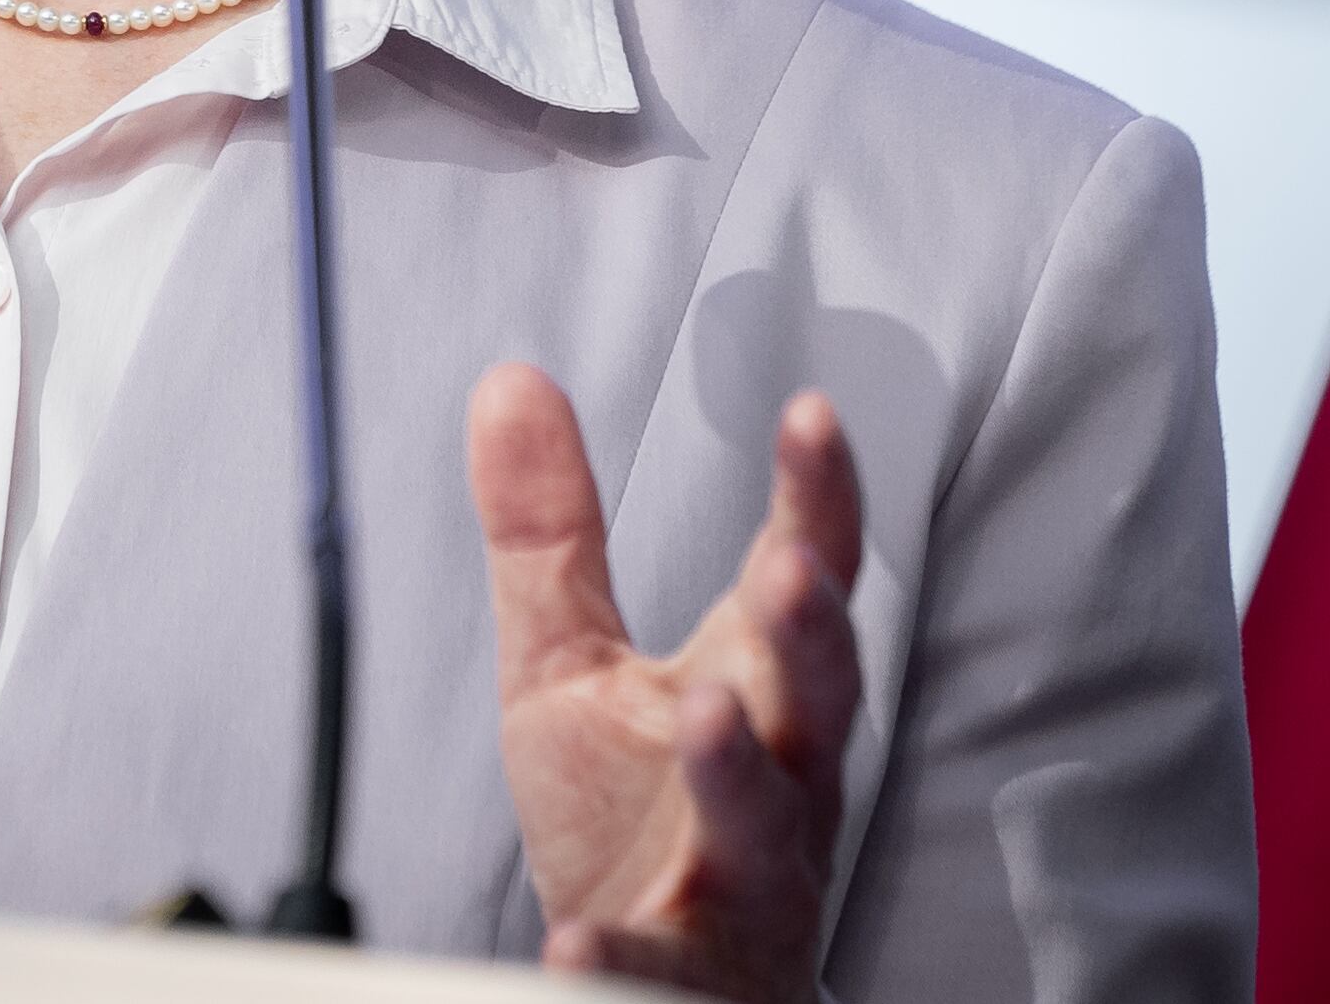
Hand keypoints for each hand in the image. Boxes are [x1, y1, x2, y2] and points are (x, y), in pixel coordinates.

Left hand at [469, 364, 863, 1000]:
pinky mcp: (686, 972)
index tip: (810, 416)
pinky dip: (618, 960)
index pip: (802, 582)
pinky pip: (657, 969)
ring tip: (708, 713)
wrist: (663, 981)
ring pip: (761, 828)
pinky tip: (573, 945)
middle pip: (814, 700)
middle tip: (790, 568)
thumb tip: (513, 386)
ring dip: (738, 770)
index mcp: (758, 693)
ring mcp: (740, 882)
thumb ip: (553, 536)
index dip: (816, 501)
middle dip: (809, 633)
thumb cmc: (633, 820)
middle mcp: (776, 783)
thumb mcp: (573, 662)